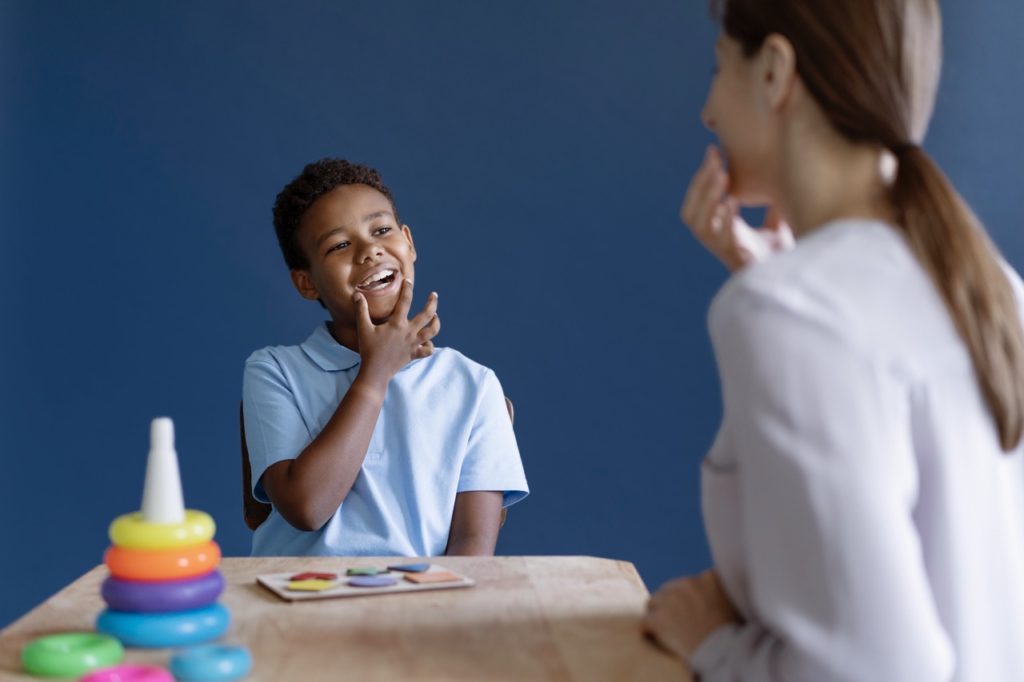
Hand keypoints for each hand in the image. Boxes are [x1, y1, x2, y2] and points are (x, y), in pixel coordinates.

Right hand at [353, 278, 439, 386]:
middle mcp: (409, 332)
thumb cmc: (368, 349)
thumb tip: (356, 294)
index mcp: (397, 323)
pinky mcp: (414, 354)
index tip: (408, 281)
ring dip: (436, 322)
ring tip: (435, 316)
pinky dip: (430, 345)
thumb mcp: (363, 328)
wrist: (375, 372)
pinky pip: (428, 350)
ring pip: (432, 331)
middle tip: (434, 295)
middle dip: (432, 303)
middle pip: (427, 314)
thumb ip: (361, 310)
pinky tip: (428, 341)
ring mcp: (413, 344)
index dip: (407, 289)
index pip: (405, 301)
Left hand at [643, 569, 739, 661]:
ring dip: (659, 615)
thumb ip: (718, 589)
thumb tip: (708, 585)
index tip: (693, 612)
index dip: (689, 598)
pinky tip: (658, 639)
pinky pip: (646, 622)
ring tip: (670, 631)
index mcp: (708, 578)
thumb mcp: (734, 602)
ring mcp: (671, 600)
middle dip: (672, 605)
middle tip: (681, 624)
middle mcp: (688, 583)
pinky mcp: (658, 619)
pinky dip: (650, 631)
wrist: (724, 656)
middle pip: (669, 589)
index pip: (689, 583)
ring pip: (654, 603)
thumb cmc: (733, 635)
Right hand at [680, 146, 793, 271]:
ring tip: (722, 175)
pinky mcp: (738, 261)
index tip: (714, 150)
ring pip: (700, 226)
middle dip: (700, 183)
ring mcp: (725, 252)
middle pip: (691, 213)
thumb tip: (782, 173)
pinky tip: (732, 201)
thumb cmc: (784, 256)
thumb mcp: (776, 224)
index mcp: (719, 231)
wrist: (796, 281)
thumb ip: (771, 205)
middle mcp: (716, 242)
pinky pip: (721, 241)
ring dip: (708, 198)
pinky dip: (725, 220)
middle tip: (715, 158)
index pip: (697, 202)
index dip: (702, 177)